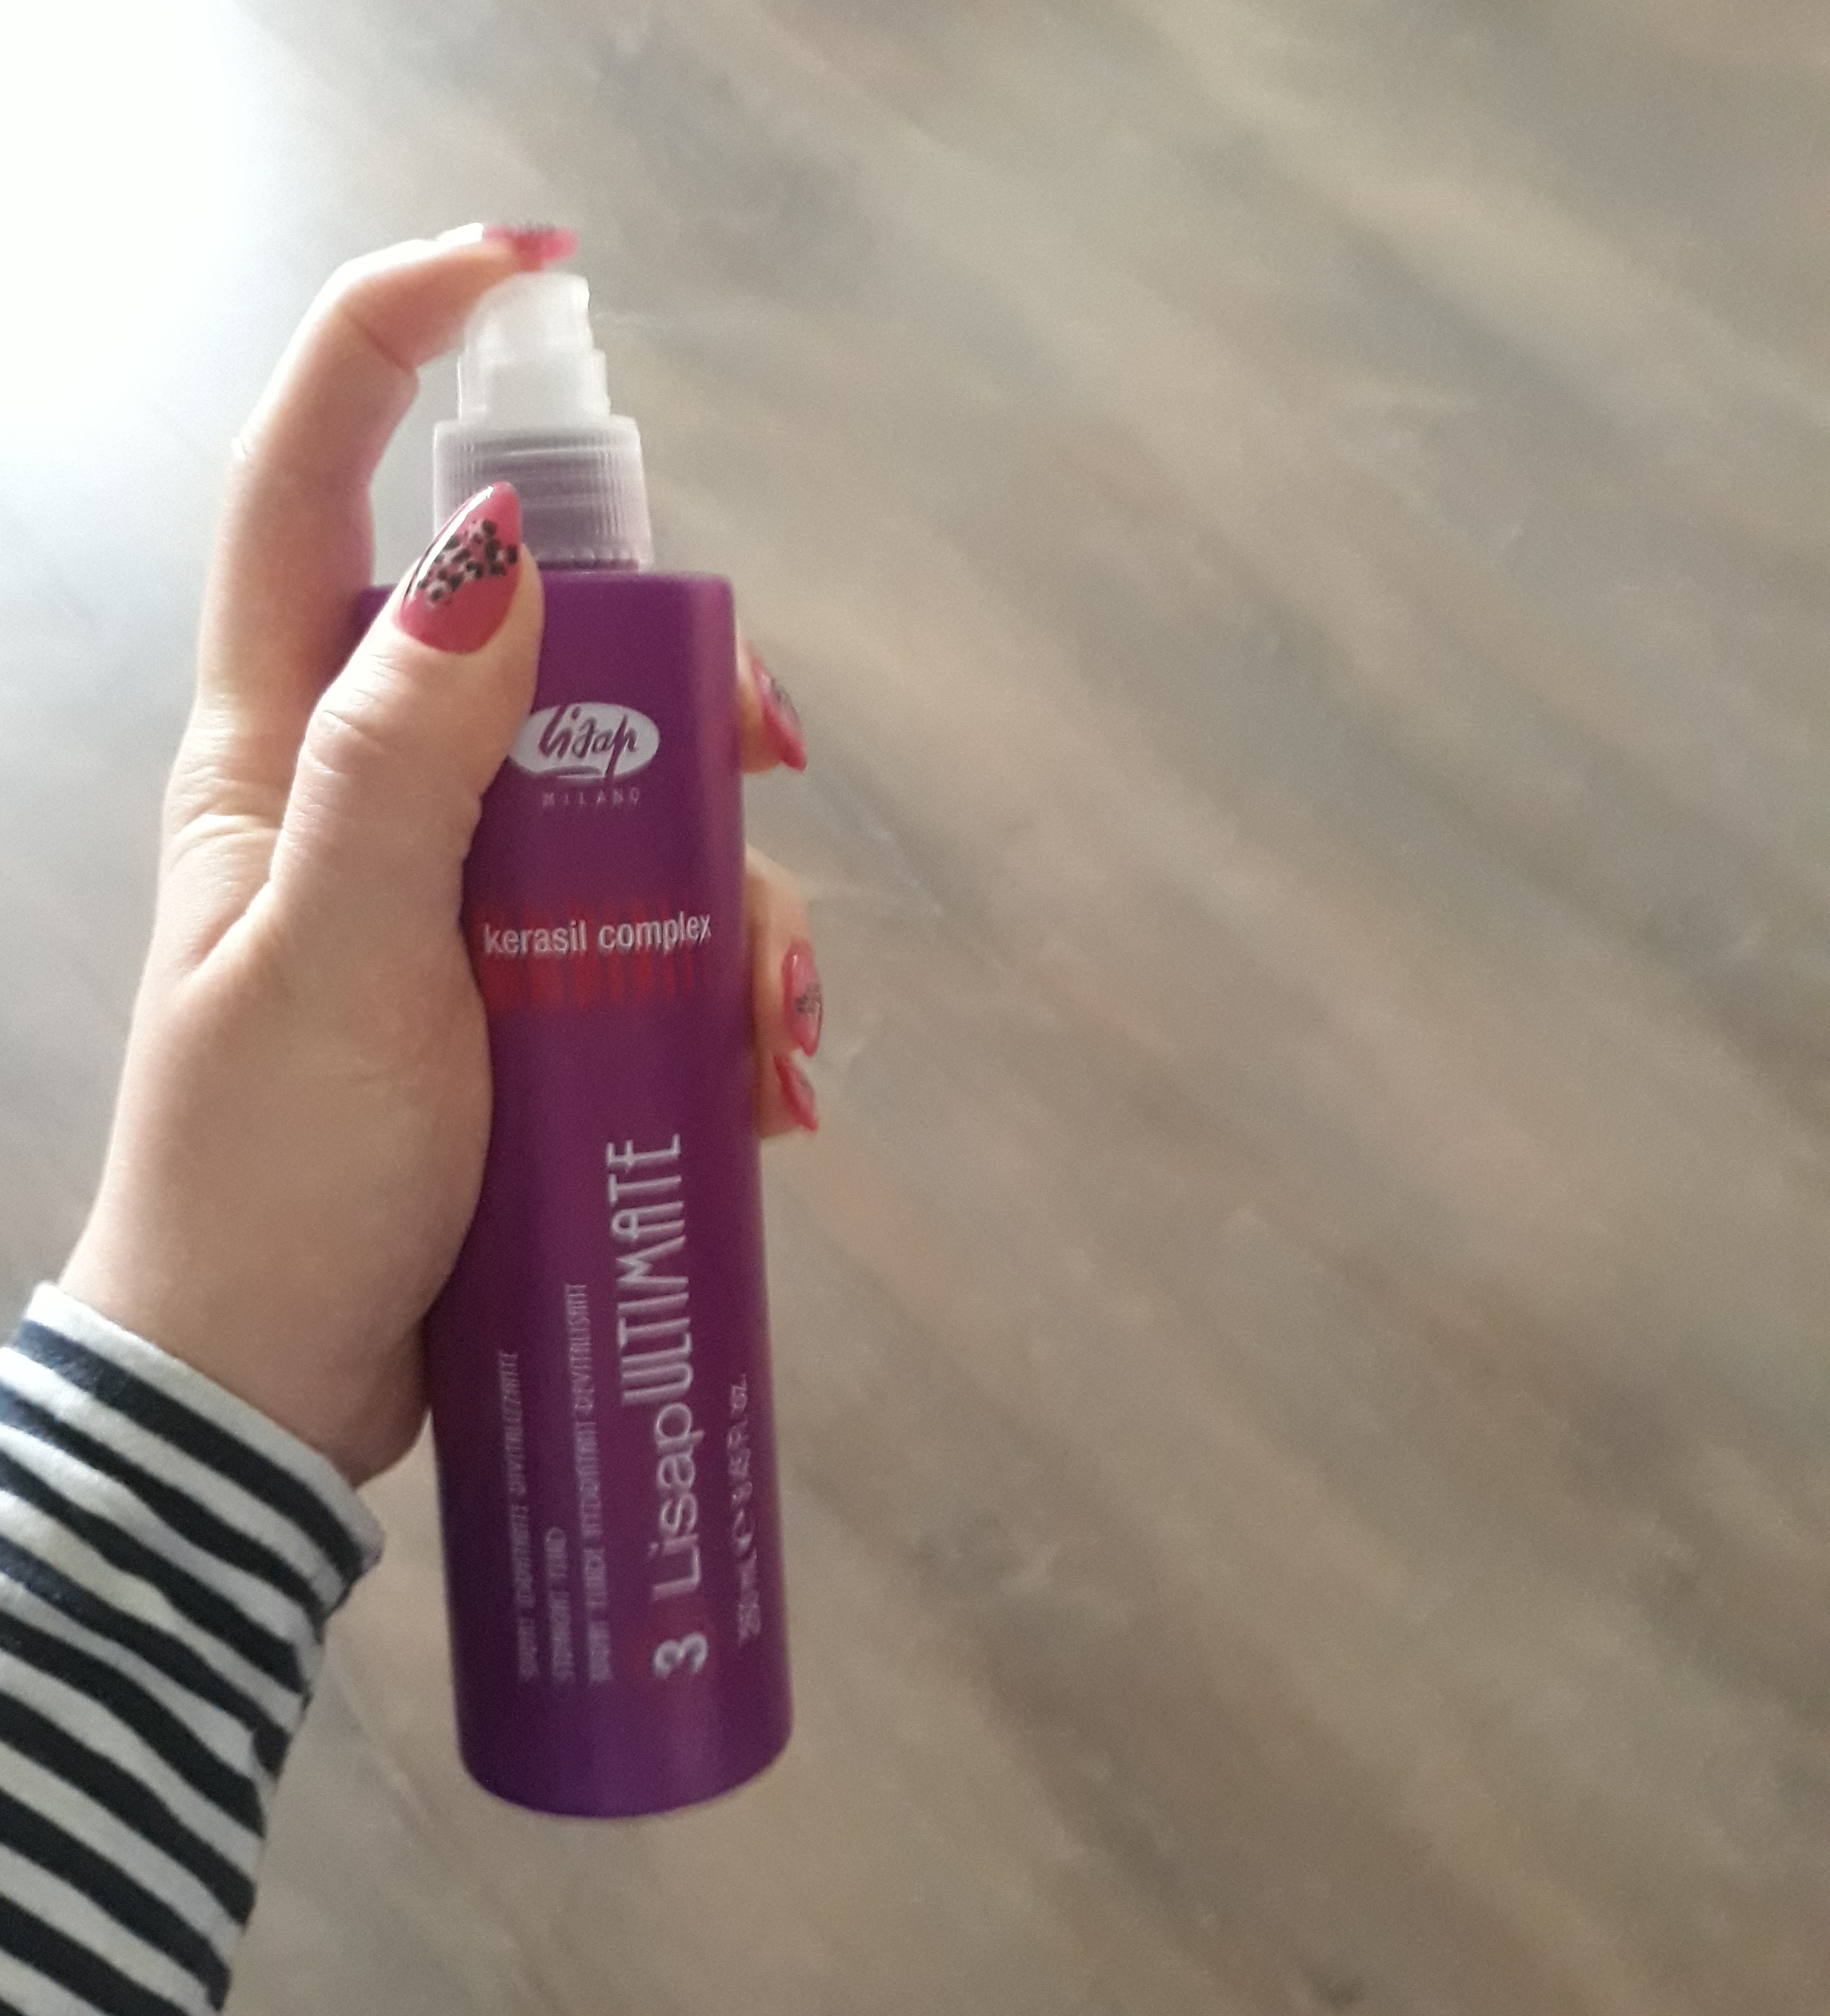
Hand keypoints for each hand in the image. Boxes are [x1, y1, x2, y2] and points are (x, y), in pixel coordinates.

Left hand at [60, 228, 821, 1485]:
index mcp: (287, 746)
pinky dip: (731, 994)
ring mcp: (468, 896)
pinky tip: (768, 1080)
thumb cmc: (276, 1179)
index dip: (394, 349)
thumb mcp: (336, 963)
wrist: (279, 1382)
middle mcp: (383, 792)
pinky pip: (660, 939)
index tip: (524, 275)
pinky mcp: (532, 993)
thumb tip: (494, 561)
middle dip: (684, 685)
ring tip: (779, 1032)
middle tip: (766, 764)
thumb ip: (402, 761)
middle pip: (553, 647)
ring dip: (736, 896)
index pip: (315, 487)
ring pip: (640, 808)